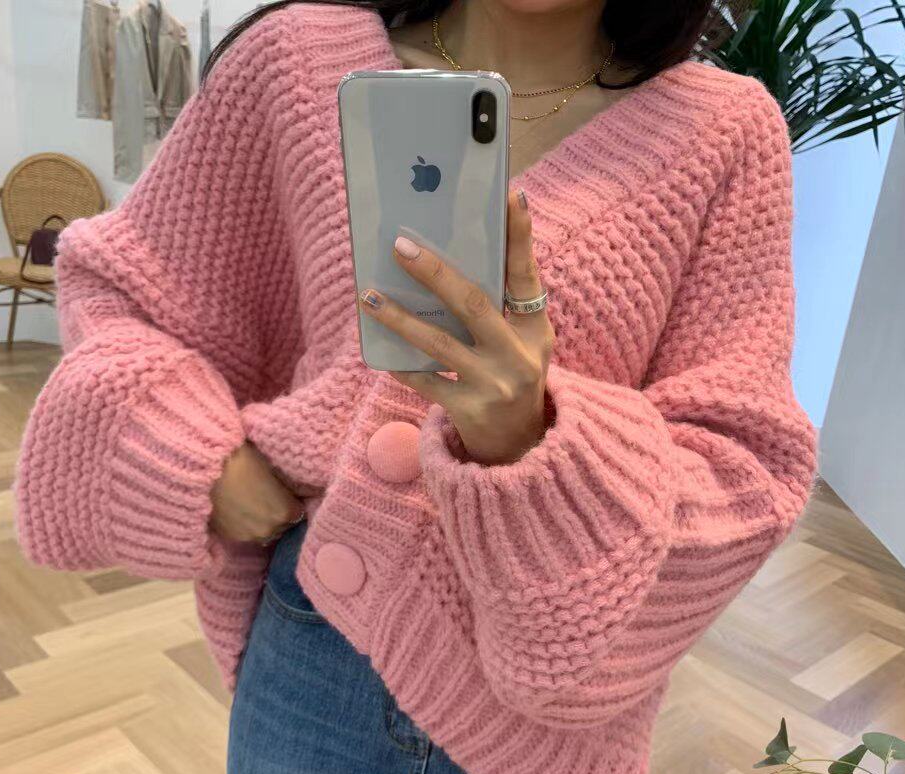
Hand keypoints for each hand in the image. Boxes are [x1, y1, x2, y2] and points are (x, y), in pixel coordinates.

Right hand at [209, 442, 304, 542]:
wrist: (207, 468)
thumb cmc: (244, 461)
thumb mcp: (273, 471)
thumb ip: (282, 489)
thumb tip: (286, 493)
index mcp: (285, 512)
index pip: (298, 513)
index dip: (290, 502)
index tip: (283, 494)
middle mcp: (269, 529)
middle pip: (281, 526)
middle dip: (276, 514)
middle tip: (265, 498)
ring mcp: (249, 536)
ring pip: (263, 533)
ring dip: (260, 522)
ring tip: (250, 505)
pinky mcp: (230, 537)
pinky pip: (245, 534)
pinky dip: (244, 525)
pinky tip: (237, 510)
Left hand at [358, 189, 554, 465]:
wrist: (520, 446)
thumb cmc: (514, 377)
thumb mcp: (524, 342)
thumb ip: (503, 305)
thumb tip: (456, 255)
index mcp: (536, 331)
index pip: (527, 276)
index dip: (521, 237)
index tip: (511, 195)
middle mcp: (519, 356)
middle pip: (474, 304)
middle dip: (436, 273)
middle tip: (401, 245)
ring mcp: (494, 385)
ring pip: (439, 344)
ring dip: (400, 318)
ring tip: (368, 296)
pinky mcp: (469, 411)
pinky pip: (426, 382)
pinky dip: (402, 364)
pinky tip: (379, 349)